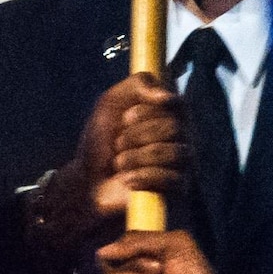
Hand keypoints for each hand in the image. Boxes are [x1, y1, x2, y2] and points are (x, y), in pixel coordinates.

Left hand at [25, 76, 185, 266]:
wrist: (88, 181)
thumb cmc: (102, 140)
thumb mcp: (112, 101)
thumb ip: (139, 84)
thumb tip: (168, 96)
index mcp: (171, 114)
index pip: (177, 104)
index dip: (147, 111)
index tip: (126, 118)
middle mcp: (183, 136)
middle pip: (174, 128)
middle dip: (137, 136)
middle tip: (118, 144)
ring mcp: (184, 164)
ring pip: (173, 153)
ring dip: (136, 157)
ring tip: (119, 163)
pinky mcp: (179, 189)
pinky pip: (171, 179)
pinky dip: (143, 177)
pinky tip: (127, 179)